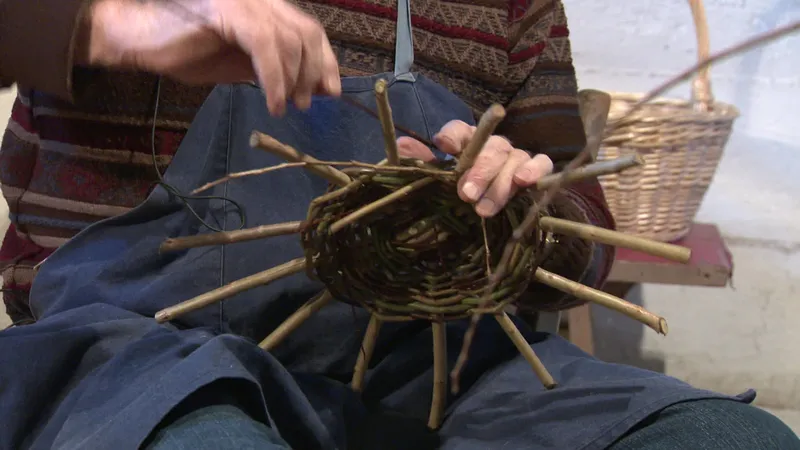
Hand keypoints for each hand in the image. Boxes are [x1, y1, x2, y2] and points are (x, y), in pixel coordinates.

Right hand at [82, 0, 340, 115]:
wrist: (139, 40)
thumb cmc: (186, 51)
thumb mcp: (242, 65)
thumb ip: (277, 70)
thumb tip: (313, 89)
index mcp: (266, 7)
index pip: (309, 29)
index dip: (325, 61)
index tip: (330, 91)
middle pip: (307, 32)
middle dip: (315, 72)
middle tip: (308, 104)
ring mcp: (246, 1)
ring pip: (290, 41)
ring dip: (293, 80)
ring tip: (285, 107)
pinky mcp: (229, 10)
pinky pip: (265, 45)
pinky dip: (274, 78)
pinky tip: (272, 102)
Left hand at [396, 120, 553, 217]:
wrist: (496, 206)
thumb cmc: (464, 189)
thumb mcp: (441, 178)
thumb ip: (423, 162)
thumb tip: (401, 145)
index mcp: (467, 143)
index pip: (460, 130)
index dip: (452, 135)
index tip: (444, 146)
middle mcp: (493, 146)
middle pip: (489, 148)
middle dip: (478, 171)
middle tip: (465, 194)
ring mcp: (516, 156)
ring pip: (513, 160)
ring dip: (499, 185)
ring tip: (484, 210)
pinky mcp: (537, 169)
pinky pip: (542, 163)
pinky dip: (534, 170)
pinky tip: (523, 182)